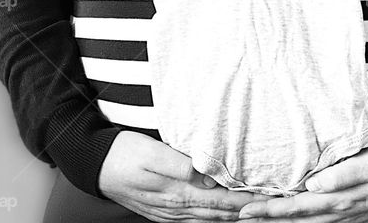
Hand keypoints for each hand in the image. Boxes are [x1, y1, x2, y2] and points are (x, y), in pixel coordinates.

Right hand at [98, 131, 273, 221]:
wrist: (94, 165)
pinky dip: (214, 219)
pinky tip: (222, 217)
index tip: (270, 196)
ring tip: (255, 213)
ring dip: (233, 217)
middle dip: (247, 211)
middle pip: (220, 214)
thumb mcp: (150, 152)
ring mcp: (169, 213)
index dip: (246, 200)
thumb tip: (209, 176)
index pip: (221, 200)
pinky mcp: (163, 211)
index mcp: (177, 192)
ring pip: (209, 220)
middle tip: (273, 206)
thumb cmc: (122, 153)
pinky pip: (195, 220)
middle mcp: (176, 207)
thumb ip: (180, 165)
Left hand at [234, 140, 367, 221]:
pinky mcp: (348, 218)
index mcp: (339, 200)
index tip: (246, 209)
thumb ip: (341, 175)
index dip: (270, 210)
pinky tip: (288, 222)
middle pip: (296, 220)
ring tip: (255, 221)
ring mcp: (344, 219)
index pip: (296, 207)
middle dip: (267, 220)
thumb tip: (313, 185)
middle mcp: (339, 214)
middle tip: (240, 218)